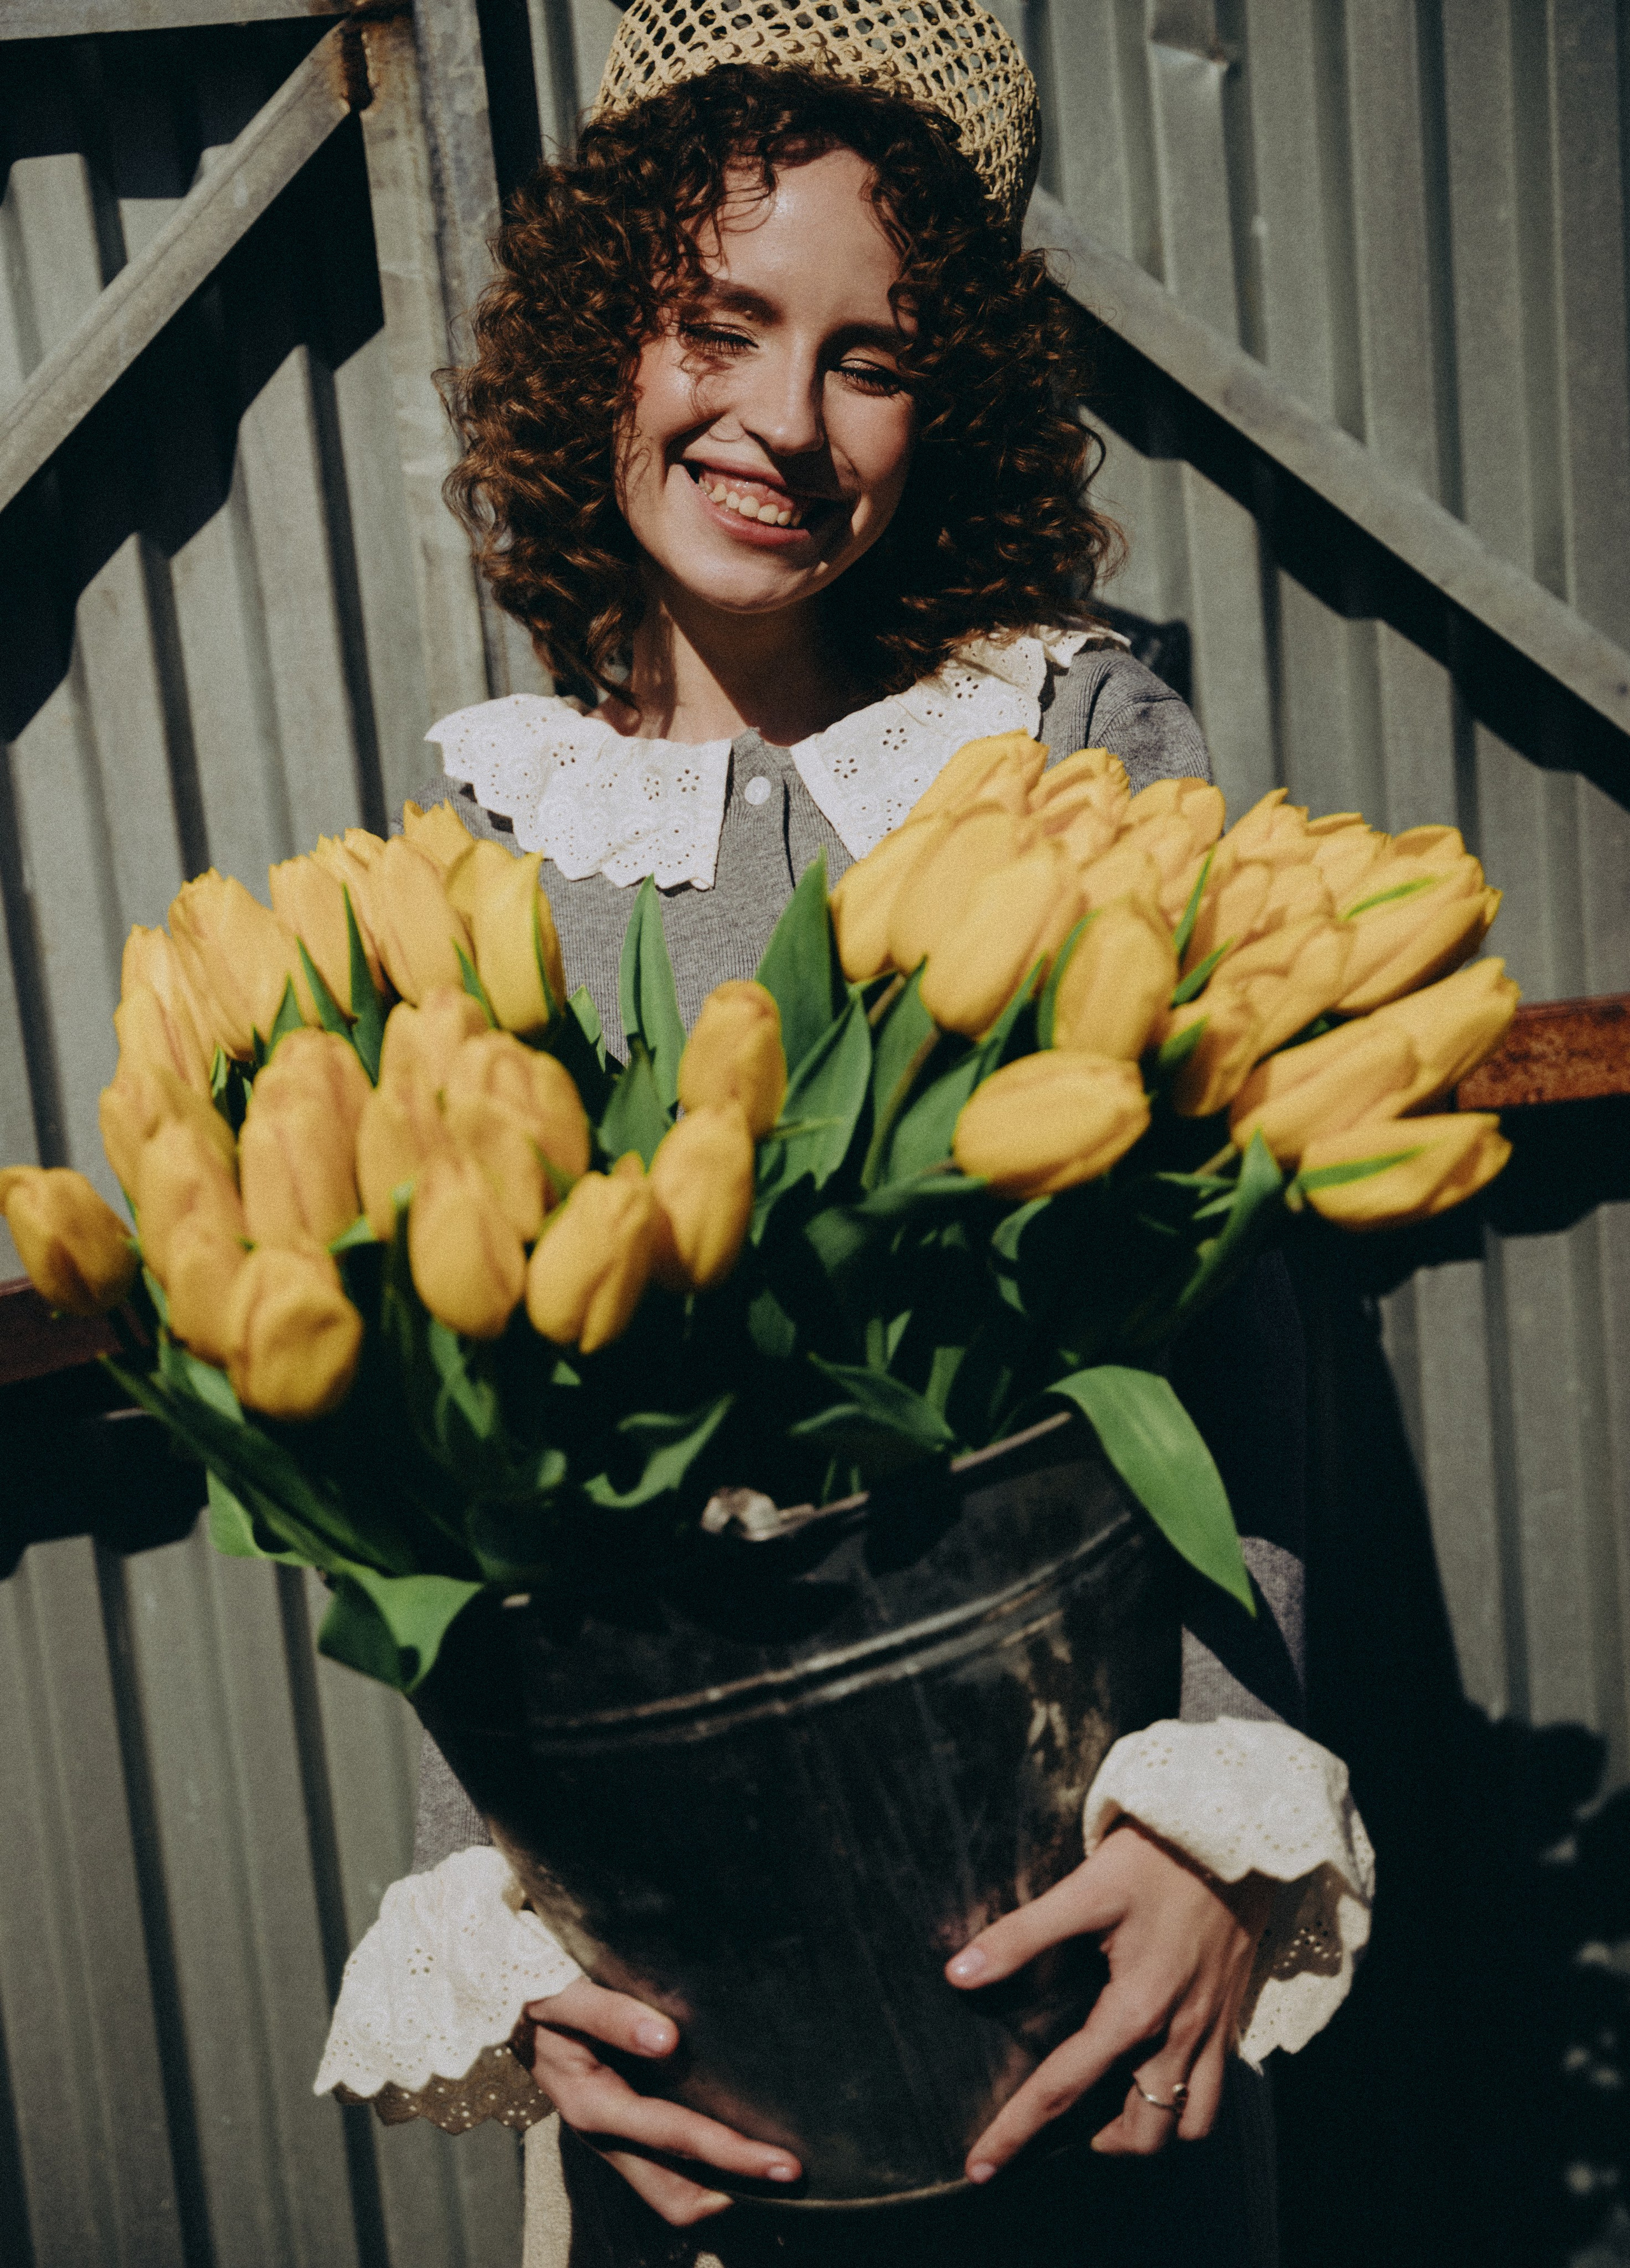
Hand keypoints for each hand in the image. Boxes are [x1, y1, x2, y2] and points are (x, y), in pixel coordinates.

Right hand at [524, 1978, 801, 2226]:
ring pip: (672, 2190)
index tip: (783, 2160)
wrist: (508, 2006)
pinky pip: (665, 2167)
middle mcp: (604, 2135)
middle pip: (677, 2195)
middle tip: (792, 2171)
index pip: (676, 2140)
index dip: (732, 2155)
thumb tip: (667, 2037)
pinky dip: (701, 2167)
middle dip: (736, 2189)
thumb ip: (611, 2014)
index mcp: (594, 2106)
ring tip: (773, 2163)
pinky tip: (735, 2135)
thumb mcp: (566, 1997)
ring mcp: (612, 2138)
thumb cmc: (541, 1997)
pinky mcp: (620, 2127)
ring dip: (721, 2185)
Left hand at [944, 1821, 1272, 2177]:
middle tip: (1056, 2130)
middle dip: (1095, 2145)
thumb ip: (1021, 1936)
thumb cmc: (1156, 1859)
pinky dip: (1186, 2105)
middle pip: (1140, 2133)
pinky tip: (1155, 2076)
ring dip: (1148, 2131)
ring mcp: (1211, 2032)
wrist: (1236, 1835)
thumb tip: (959, 1975)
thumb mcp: (1083, 1890)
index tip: (979, 2169)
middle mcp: (1177, 2035)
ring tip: (1109, 2112)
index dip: (1016, 2132)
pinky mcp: (1231, 2017)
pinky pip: (1216, 2093)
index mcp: (1134, 2011)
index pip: (1062, 2089)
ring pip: (1188, 2126)